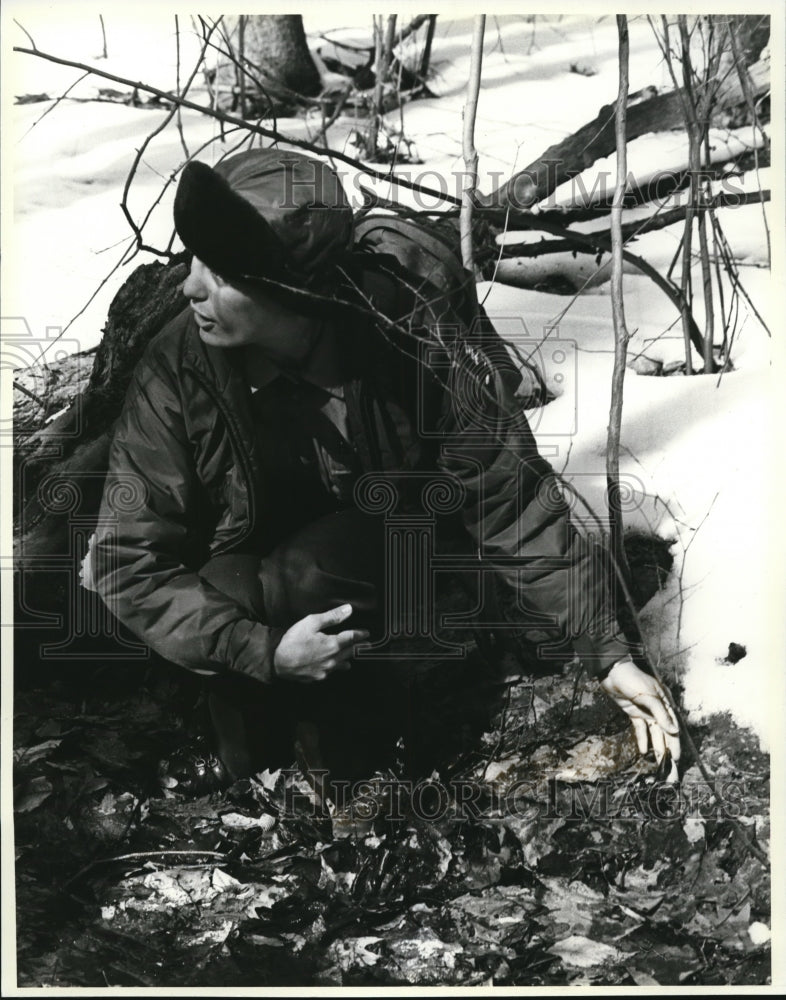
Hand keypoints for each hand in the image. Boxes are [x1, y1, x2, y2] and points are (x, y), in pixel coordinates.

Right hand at [273, 604, 369, 682]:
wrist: (277, 662)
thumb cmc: (293, 640)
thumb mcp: (311, 622)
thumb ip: (332, 617)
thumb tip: (349, 609)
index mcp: (333, 644)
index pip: (353, 638)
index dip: (361, 635)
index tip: (367, 633)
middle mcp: (333, 659)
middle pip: (351, 652)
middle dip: (359, 647)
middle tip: (366, 644)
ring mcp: (326, 670)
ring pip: (343, 664)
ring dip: (349, 658)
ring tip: (352, 654)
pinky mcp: (319, 677)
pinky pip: (332, 672)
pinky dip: (336, 666)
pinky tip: (335, 665)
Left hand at [599, 657, 680, 780]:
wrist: (612, 672)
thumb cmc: (633, 679)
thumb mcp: (649, 695)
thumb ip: (661, 714)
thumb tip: (674, 731)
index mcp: (666, 704)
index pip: (674, 728)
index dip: (676, 745)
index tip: (677, 761)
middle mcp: (658, 710)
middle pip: (665, 735)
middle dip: (668, 753)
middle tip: (670, 771)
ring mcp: (646, 712)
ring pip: (654, 735)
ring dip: (657, 750)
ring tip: (659, 767)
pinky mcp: (634, 713)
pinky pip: (641, 730)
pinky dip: (643, 740)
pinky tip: (644, 752)